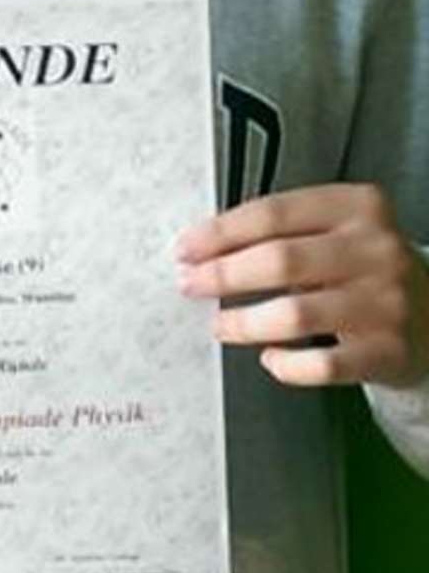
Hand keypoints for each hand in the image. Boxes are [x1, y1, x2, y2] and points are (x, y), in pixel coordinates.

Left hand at [177, 184, 428, 387]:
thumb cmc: (362, 270)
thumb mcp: (334, 233)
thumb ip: (280, 234)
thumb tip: (203, 251)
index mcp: (357, 208)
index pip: (273, 213)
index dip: (220, 233)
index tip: (185, 248)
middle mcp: (376, 250)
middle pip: (279, 260)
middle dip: (222, 275)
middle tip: (190, 285)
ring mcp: (385, 302)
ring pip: (295, 315)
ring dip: (243, 322)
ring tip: (219, 324)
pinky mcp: (387, 351)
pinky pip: (321, 365)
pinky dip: (286, 364)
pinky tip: (270, 357)